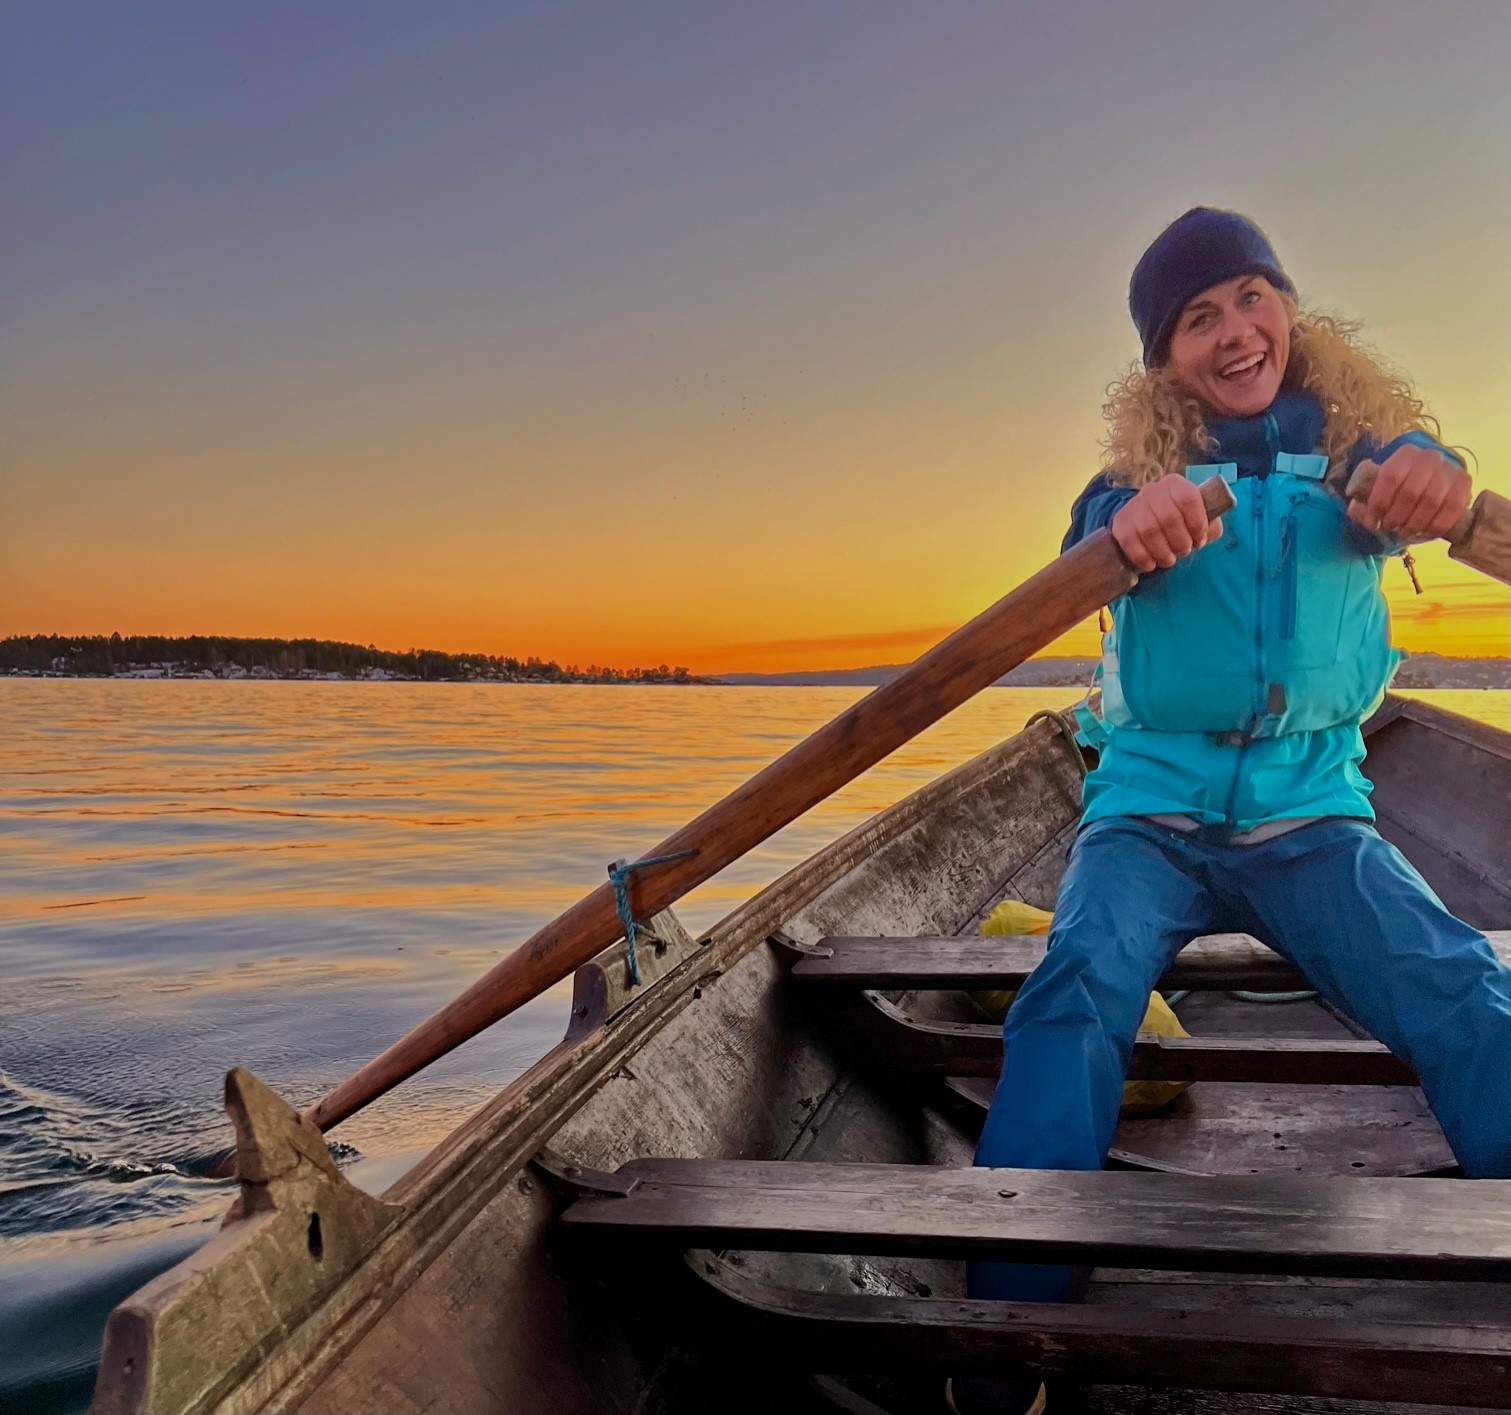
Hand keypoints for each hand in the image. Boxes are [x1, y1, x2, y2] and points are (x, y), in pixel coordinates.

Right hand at [1111, 474, 1223, 571]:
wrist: (1145, 518)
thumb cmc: (1178, 520)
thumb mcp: (1198, 516)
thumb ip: (1210, 524)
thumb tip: (1209, 532)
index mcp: (1175, 484)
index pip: (1188, 499)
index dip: (1197, 523)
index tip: (1200, 540)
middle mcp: (1153, 490)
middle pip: (1169, 518)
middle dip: (1180, 542)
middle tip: (1184, 551)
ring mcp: (1134, 505)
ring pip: (1149, 531)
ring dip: (1163, 552)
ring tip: (1169, 560)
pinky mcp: (1120, 522)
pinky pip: (1130, 542)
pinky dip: (1143, 557)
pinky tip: (1151, 564)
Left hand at [1348, 445, 1470, 538]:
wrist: (1431, 483)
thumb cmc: (1399, 490)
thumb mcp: (1377, 491)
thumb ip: (1362, 501)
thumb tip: (1356, 508)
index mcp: (1405, 454)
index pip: (1390, 476)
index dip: (1379, 503)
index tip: (1373, 521)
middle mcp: (1430, 457)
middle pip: (1411, 492)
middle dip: (1396, 516)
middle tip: (1390, 528)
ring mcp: (1450, 469)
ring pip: (1431, 501)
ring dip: (1414, 523)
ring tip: (1404, 532)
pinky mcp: (1465, 484)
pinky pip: (1452, 509)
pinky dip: (1435, 526)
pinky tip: (1424, 533)